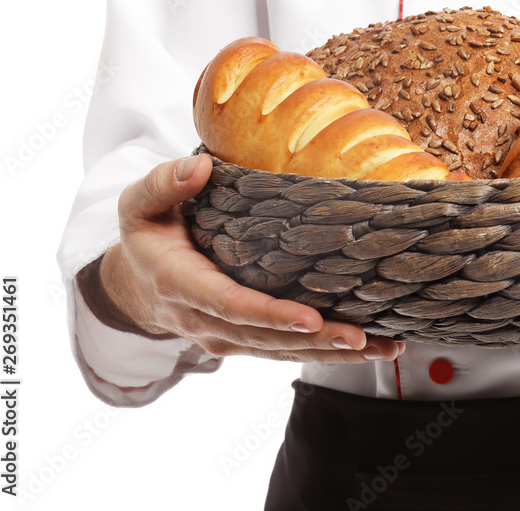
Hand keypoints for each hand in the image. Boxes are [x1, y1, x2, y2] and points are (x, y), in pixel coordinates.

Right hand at [92, 154, 401, 363]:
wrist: (137, 285)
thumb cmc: (148, 235)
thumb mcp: (139, 204)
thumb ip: (164, 183)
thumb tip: (200, 167)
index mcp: (181, 284)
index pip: (231, 305)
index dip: (271, 316)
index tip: (309, 318)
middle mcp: (205, 320)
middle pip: (266, 337)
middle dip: (316, 340)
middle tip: (363, 337)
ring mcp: (226, 337)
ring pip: (282, 351)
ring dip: (332, 353)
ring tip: (381, 348)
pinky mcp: (246, 341)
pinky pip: (287, 350)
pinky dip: (327, 352)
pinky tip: (368, 348)